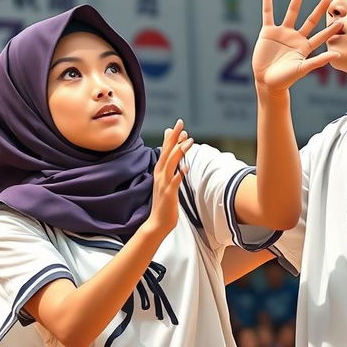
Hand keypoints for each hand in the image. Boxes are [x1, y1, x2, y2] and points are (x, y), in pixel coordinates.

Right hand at [148, 120, 192, 237]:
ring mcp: (164, 184)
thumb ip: (169, 171)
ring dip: (179, 151)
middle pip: (167, 152)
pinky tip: (187, 166)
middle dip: (174, 137)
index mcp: (159, 172)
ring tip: (189, 140)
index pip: (165, 151)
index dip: (171, 138)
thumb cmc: (164, 204)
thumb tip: (174, 160)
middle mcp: (160, 175)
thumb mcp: (166, 184)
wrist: (157, 223)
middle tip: (181, 123)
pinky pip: (175, 181)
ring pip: (171, 163)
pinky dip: (180, 173)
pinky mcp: (169, 194)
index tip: (178, 126)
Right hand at [252, 0, 342, 93]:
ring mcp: (282, 33)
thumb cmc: (285, 79)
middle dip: (319, 8)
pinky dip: (267, 0)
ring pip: (291, 12)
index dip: (331, 29)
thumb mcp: (302, 69)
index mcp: (305, 47)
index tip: (341, 21)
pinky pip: (267, 13)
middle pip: (310, 19)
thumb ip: (318, 61)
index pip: (321, 36)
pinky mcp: (268, 31)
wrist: (266, 82)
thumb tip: (338, 54)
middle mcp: (296, 37)